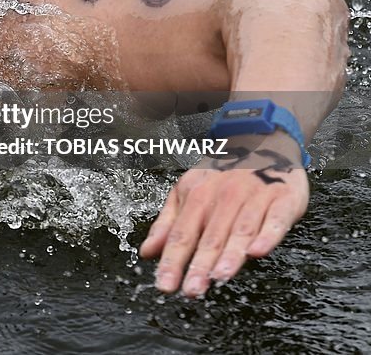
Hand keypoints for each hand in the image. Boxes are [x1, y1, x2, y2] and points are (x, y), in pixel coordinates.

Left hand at [139, 144, 309, 296]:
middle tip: (191, 290)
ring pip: (240, 230)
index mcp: (197, 197)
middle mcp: (224, 197)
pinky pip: (275, 219)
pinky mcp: (283, 197)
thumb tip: (147, 252)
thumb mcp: (186, 192)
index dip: (172, 261)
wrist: (261, 140)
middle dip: (200, 265)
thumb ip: (167, 224)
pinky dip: (267, 235)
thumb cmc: (221, 174)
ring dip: (230, 255)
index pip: (182, 234)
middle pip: (210, 236)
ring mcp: (254, 196)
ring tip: (218, 277)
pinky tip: (258, 251)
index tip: (165, 285)